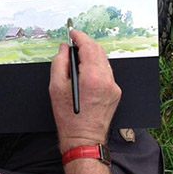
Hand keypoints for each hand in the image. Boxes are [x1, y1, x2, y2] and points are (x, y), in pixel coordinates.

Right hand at [49, 30, 120, 152]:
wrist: (84, 140)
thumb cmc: (69, 118)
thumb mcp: (56, 88)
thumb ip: (59, 63)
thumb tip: (64, 49)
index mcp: (92, 76)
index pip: (89, 46)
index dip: (79, 36)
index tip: (72, 33)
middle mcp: (107, 79)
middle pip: (98, 51)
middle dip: (86, 44)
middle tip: (73, 44)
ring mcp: (114, 86)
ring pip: (104, 61)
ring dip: (91, 56)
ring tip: (78, 60)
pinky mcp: (116, 93)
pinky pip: (106, 73)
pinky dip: (97, 68)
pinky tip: (86, 74)